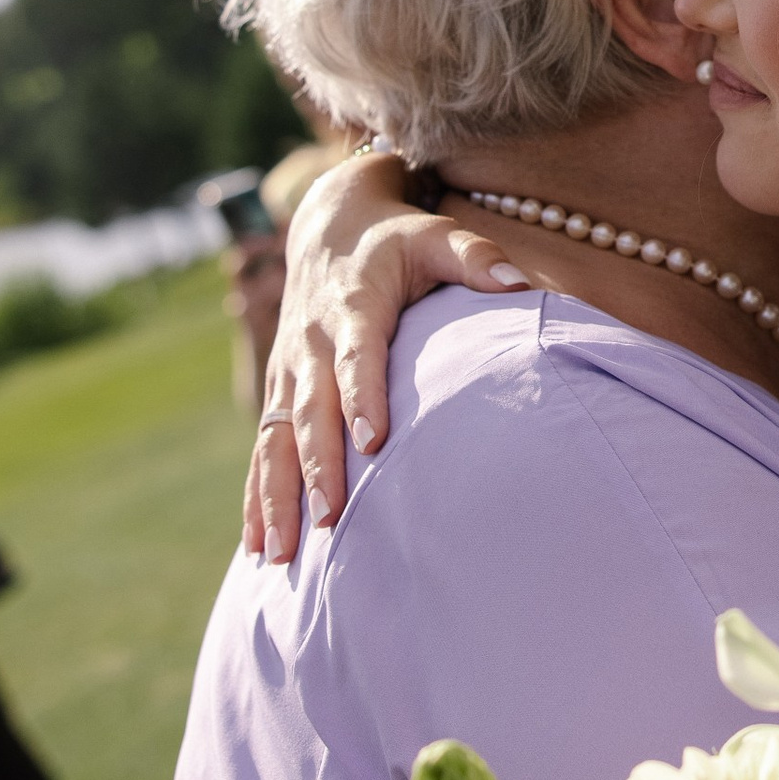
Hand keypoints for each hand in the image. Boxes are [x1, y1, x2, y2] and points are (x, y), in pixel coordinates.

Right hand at [244, 168, 530, 562]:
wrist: (328, 226)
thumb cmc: (397, 239)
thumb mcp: (437, 235)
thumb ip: (476, 257)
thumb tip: (522, 283)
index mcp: (353, 305)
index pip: (357, 354)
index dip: (361, 395)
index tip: (373, 441)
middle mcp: (312, 342)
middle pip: (310, 409)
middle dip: (315, 467)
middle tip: (328, 522)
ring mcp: (289, 370)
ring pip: (275, 438)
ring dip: (275, 496)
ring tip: (281, 553)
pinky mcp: (279, 390)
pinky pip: (262, 448)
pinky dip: (256, 496)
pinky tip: (258, 547)